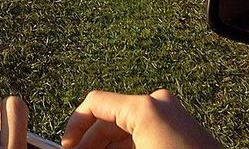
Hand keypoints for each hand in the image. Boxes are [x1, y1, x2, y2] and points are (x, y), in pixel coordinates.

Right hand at [61, 89, 219, 148]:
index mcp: (144, 107)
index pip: (95, 103)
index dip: (74, 127)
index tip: (66, 147)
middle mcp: (158, 103)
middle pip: (110, 116)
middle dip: (92, 141)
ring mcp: (173, 114)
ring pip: (127, 127)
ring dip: (109, 146)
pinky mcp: (182, 128)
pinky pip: (145, 133)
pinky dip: (129, 146)